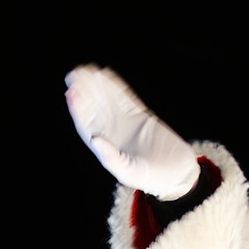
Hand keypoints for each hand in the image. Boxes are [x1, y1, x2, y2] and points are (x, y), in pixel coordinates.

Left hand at [65, 64, 198, 199]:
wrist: (177, 172)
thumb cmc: (153, 178)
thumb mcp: (130, 172)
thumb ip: (111, 158)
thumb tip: (94, 139)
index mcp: (106, 148)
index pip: (88, 126)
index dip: (79, 110)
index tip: (72, 93)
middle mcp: (113, 134)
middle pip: (95, 109)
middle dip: (84, 92)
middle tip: (74, 74)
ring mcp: (127, 123)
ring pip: (107, 101)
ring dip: (96, 86)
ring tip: (86, 70)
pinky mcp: (141, 116)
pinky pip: (125, 98)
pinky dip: (115, 87)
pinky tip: (105, 76)